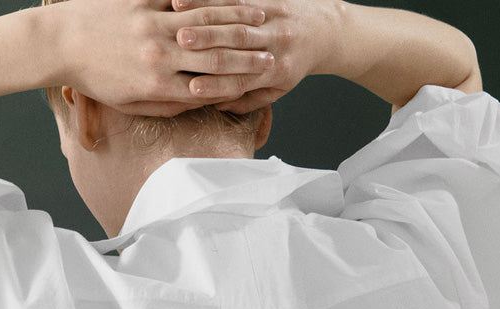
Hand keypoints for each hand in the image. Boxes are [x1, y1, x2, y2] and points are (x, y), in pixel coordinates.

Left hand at [55, 0, 277, 115]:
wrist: (62, 43)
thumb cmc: (95, 78)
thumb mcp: (131, 103)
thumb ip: (167, 103)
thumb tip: (197, 101)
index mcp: (157, 83)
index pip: (208, 84)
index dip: (238, 82)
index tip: (261, 79)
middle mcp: (158, 53)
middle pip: (213, 54)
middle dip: (246, 55)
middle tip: (273, 52)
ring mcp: (151, 22)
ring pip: (202, 21)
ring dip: (234, 20)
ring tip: (260, 19)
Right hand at [172, 0, 346, 113]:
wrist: (323, 32)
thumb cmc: (294, 64)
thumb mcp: (278, 89)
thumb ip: (249, 99)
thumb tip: (220, 107)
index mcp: (276, 71)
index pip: (241, 81)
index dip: (215, 86)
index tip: (191, 89)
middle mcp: (275, 42)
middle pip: (236, 45)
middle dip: (206, 45)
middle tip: (178, 46)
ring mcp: (271, 18)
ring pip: (234, 19)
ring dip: (204, 19)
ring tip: (177, 23)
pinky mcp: (266, 0)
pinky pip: (235, 0)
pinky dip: (211, 0)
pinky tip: (184, 1)